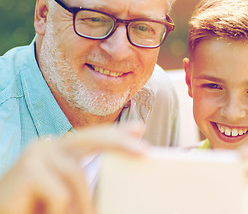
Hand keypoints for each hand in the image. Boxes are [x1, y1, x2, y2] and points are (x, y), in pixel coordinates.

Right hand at [0, 123, 147, 213]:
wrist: (3, 213)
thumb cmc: (37, 206)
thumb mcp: (67, 193)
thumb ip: (85, 183)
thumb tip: (117, 182)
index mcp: (60, 150)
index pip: (93, 137)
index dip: (116, 133)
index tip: (139, 130)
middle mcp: (49, 146)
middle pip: (91, 139)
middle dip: (119, 142)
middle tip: (144, 151)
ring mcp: (37, 155)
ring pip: (76, 176)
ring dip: (79, 204)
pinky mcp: (27, 171)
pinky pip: (60, 193)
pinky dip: (59, 211)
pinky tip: (42, 212)